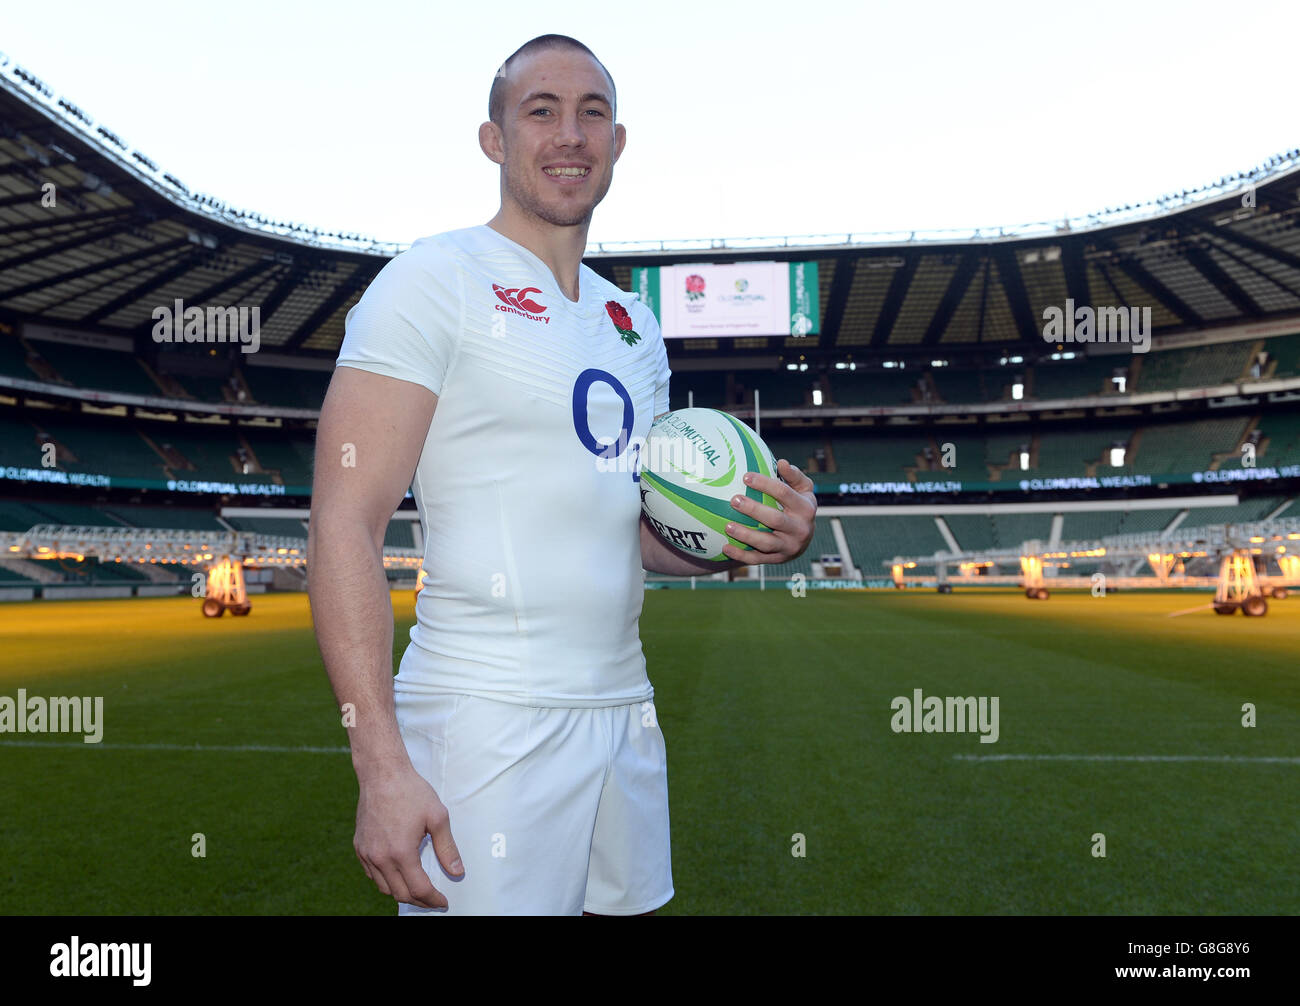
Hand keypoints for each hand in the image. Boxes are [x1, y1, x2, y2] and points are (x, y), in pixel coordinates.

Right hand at [354, 762, 462, 908]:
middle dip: (419, 901)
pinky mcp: (360, 847)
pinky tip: (397, 873)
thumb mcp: (437, 817)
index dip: (433, 900)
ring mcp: (367, 853)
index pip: (418, 889)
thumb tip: (457, 871)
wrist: (382, 774)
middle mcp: (380, 858)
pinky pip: (371, 874)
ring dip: (401, 892)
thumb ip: (447, 848)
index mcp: (401, 852)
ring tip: (417, 888)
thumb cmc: (411, 792)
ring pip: (384, 887)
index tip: (443, 902)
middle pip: (400, 894)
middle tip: (433, 900)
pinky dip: (385, 880)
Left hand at [722, 459, 816, 564]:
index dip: (765, 484)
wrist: (803, 539)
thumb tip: (782, 462)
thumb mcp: (802, 490)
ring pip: (766, 543)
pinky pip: (758, 559)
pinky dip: (741, 555)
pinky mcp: (778, 559)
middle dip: (753, 510)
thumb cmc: (797, 505)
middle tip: (733, 500)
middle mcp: (800, 529)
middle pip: (775, 519)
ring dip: (745, 535)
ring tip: (727, 526)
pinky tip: (725, 547)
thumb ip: (794, 476)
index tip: (745, 476)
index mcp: (806, 508)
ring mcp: (789, 546)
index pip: (784, 493)